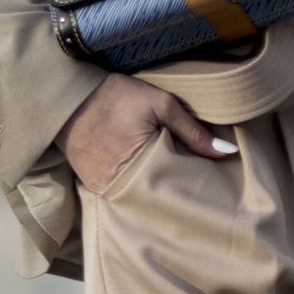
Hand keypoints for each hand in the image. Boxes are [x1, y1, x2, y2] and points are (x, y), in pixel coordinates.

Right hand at [60, 73, 237, 193]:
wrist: (66, 95)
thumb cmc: (115, 96)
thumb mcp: (160, 104)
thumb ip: (194, 131)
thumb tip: (227, 153)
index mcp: (140, 169)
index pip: (178, 187)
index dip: (193, 182)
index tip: (210, 179)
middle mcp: (119, 187)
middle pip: (159, 197)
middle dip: (175, 189)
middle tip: (194, 182)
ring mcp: (103, 190)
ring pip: (140, 197)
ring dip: (153, 189)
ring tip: (169, 179)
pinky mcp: (93, 187)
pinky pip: (121, 193)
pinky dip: (134, 186)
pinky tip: (145, 177)